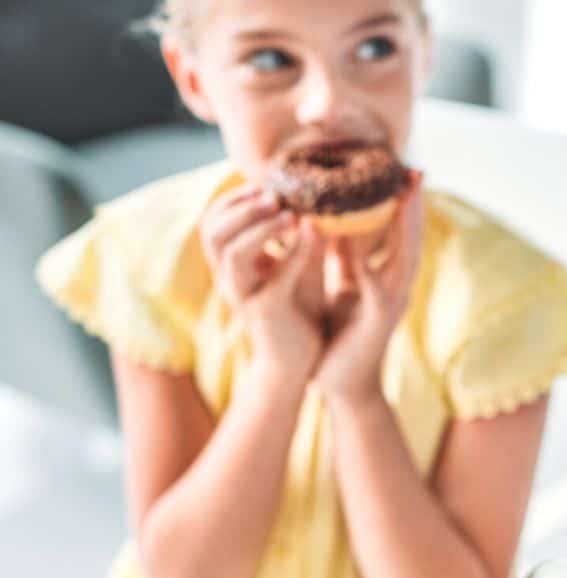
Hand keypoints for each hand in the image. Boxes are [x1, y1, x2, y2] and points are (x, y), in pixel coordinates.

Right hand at [200, 186, 324, 379]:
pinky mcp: (267, 312)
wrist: (299, 359)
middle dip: (241, 209)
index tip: (261, 186)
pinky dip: (293, 253)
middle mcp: (230, 279)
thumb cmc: (298, 309)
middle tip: (274, 196)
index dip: (231, 201)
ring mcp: (244, 296)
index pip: (212, 224)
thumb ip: (296, 237)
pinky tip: (312, 234)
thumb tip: (309, 199)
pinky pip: (274, 278)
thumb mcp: (296, 265)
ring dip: (260, 228)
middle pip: (213, 234)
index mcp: (230, 266)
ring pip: (232, 253)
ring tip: (290, 214)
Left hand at [312, 171, 424, 401]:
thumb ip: (343, 255)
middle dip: (414, 206)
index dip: (403, 203)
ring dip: (408, 229)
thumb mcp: (339, 284)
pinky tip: (367, 259)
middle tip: (416, 171)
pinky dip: (373, 276)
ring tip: (407, 197)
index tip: (403, 169)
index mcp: (386, 275)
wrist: (339, 383)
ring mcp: (391, 305)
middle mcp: (396, 286)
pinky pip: (378, 296)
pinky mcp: (377, 325)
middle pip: (411, 239)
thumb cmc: (338, 334)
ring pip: (405, 260)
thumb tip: (332, 219)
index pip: (399, 232)